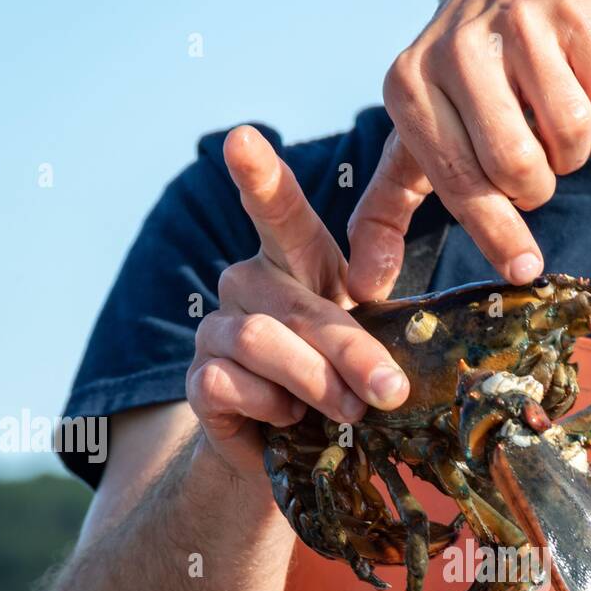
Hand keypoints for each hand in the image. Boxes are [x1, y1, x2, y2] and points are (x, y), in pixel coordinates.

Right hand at [186, 125, 410, 478]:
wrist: (292, 452)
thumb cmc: (340, 388)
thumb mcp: (367, 355)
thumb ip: (374, 349)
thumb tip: (392, 382)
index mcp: (296, 263)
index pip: (279, 212)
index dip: (260, 177)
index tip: (242, 139)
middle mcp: (249, 283)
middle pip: (298, 305)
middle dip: (350, 352)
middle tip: (390, 391)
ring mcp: (217, 328)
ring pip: (264, 342)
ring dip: (316, 384)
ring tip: (346, 414)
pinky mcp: (198, 378)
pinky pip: (232, 383)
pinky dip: (270, 408)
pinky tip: (287, 420)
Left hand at [347, 0, 590, 300]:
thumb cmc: (467, 86)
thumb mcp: (418, 139)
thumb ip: (387, 211)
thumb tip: (364, 289)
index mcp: (408, 85)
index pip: (459, 183)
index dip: (497, 234)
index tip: (524, 270)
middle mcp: (455, 45)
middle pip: (518, 167)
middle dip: (536, 187)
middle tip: (531, 166)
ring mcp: (517, 19)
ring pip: (570, 134)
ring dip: (573, 150)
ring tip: (551, 120)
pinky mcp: (574, 8)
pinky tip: (580, 85)